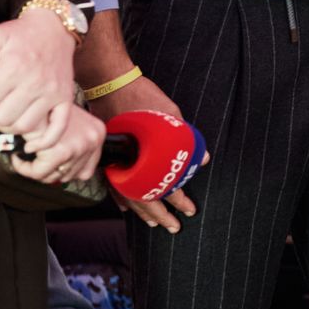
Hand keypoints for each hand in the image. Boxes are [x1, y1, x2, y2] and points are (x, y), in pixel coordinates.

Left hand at [0, 8, 76, 143]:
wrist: (55, 29)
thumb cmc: (20, 34)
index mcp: (14, 67)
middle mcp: (34, 82)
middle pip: (2, 117)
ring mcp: (52, 93)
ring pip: (23, 126)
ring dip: (10, 125)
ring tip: (5, 113)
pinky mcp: (65, 100)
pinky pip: (56, 129)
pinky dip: (43, 142)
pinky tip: (30, 143)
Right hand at [9, 97, 106, 185]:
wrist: (39, 82)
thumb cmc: (48, 101)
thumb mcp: (68, 119)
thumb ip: (71, 140)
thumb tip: (60, 170)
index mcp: (97, 133)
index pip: (84, 172)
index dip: (63, 172)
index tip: (48, 166)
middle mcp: (91, 141)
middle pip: (66, 175)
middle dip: (47, 171)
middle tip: (32, 161)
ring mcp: (78, 146)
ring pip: (52, 176)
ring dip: (35, 169)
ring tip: (24, 158)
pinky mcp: (60, 151)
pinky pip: (39, 171)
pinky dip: (25, 168)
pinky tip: (19, 158)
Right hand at [86, 75, 205, 233]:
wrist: (108, 80)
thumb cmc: (140, 95)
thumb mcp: (169, 113)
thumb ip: (185, 138)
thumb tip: (202, 160)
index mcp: (142, 156)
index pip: (162, 187)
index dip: (178, 200)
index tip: (190, 210)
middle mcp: (125, 163)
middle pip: (142, 199)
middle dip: (160, 215)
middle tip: (175, 227)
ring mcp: (112, 161)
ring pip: (126, 196)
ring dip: (142, 212)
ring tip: (153, 223)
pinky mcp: (105, 156)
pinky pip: (112, 185)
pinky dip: (121, 199)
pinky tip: (126, 208)